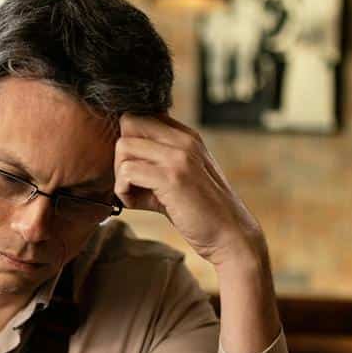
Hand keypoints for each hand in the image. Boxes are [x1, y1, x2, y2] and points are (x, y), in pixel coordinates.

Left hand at [113, 114, 265, 266]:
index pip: (141, 117)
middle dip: (120, 155)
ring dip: (120, 174)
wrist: (231, 235)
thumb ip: (155, 164)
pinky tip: (137, 204)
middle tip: (130, 181)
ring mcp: (179, 156)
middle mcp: (184, 139)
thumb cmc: (202, 213)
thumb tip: (121, 163)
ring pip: (124, 146)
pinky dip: (123, 191)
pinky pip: (127, 171)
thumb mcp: (179, 178)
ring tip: (135, 194)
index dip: (130, 144)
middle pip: (128, 123)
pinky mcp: (172, 177)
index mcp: (186, 136)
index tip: (136, 170)